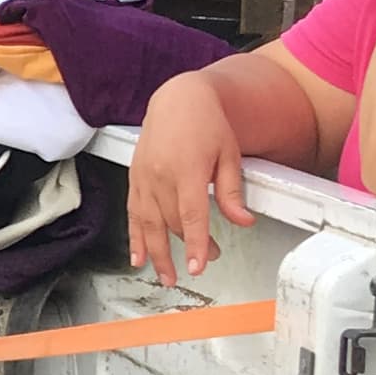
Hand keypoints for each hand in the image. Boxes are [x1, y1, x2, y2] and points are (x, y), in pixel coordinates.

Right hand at [127, 73, 253, 282]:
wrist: (177, 99)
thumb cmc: (205, 122)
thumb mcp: (229, 155)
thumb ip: (232, 192)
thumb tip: (242, 221)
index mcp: (188, 168)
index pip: (192, 214)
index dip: (196, 243)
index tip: (199, 265)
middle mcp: (161, 174)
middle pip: (171, 222)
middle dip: (186, 248)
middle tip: (200, 265)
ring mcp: (144, 177)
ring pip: (148, 223)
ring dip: (156, 253)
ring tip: (165, 275)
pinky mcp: (134, 178)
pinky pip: (132, 213)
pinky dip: (134, 237)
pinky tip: (138, 256)